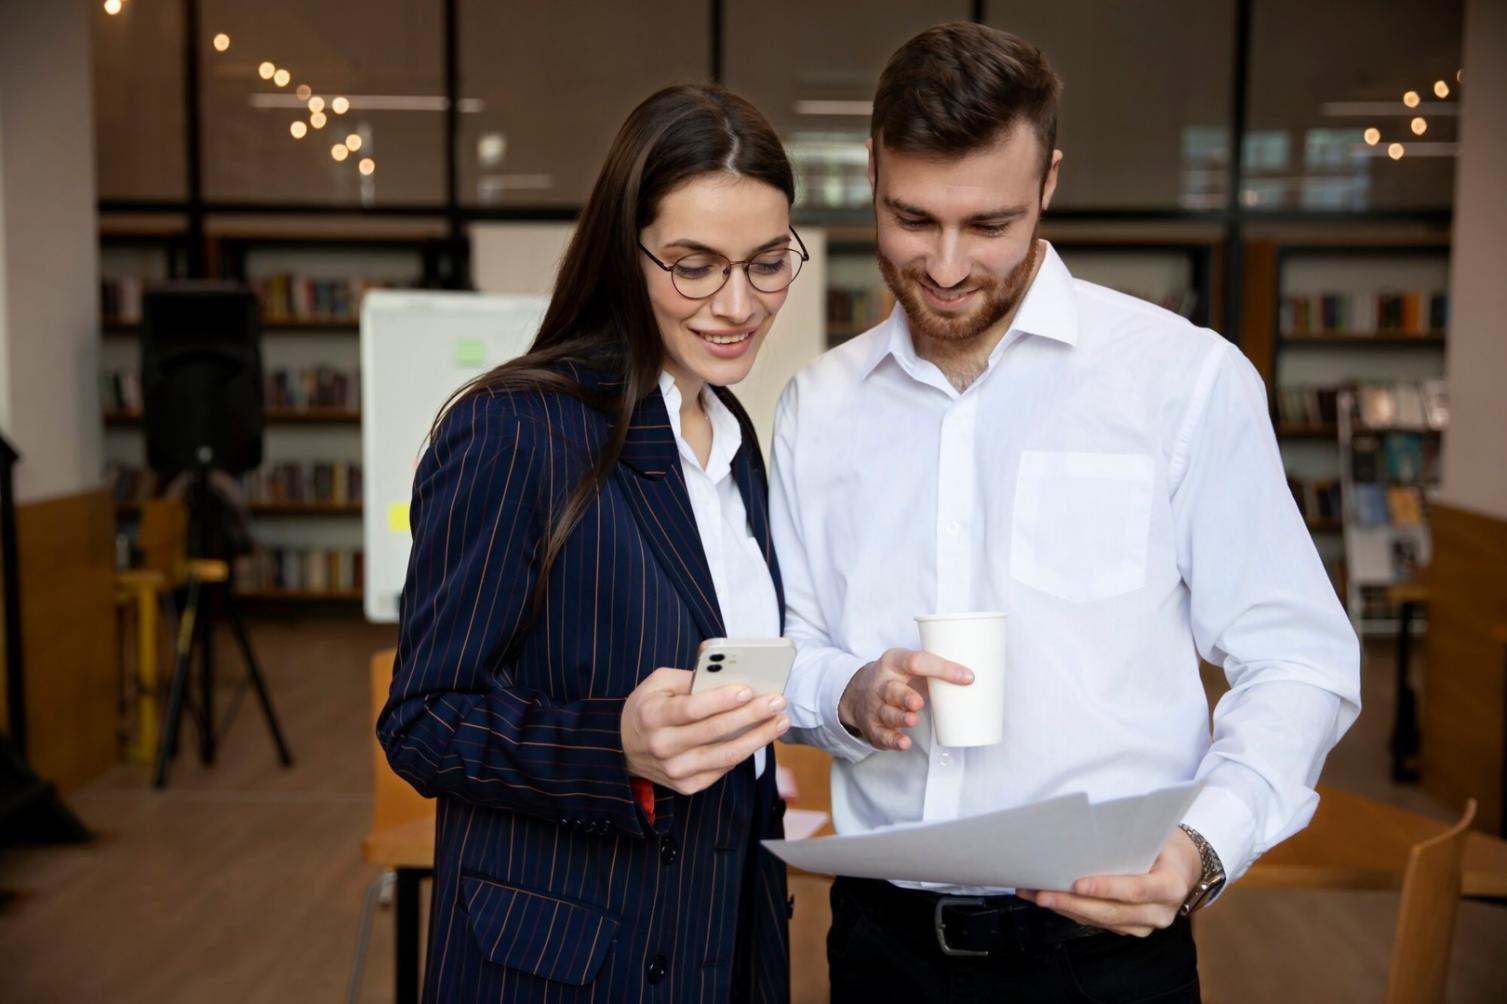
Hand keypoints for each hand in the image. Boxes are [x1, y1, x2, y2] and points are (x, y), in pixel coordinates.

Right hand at [621, 668, 789, 795]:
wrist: (623, 748)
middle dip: (751, 715)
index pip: (693, 708)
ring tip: (780, 721)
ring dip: (758, 737)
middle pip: (715, 731)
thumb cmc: (647, 708)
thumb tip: (729, 677)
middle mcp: (663, 746)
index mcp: (653, 716)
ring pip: (726, 755)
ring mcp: (675, 770)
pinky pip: (723, 769)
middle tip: (778, 702)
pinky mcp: (686, 785)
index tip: (749, 689)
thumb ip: (690, 678)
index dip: (722, 700)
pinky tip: (761, 737)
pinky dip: (744, 752)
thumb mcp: (658, 683)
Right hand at [836, 648, 973, 750]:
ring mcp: (874, 706)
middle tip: (919, 703)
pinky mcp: (873, 727)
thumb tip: (978, 679)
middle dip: (905, 697)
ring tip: (913, 720)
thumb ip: (936, 671)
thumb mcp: (908, 667)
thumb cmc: (896, 678)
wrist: (856, 692)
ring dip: (900, 718)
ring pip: (886, 713)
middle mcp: (881, 684)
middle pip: (891, 690)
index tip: (968, 677)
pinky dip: (894, 740)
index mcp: (893, 662)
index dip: (942, 668)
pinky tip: (904, 743)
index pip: (916, 661)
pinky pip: (882, 735)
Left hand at [1017, 828, 1202, 936]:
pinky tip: (1048, 899)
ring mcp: (1144, 924)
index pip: (1137, 890)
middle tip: (1042, 893)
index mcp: (1172, 886)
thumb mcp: (1156, 835)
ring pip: (1100, 920)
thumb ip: (1129, 838)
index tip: (1078, 883)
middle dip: (1073, 903)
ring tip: (1035, 895)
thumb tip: (1085, 831)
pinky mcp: (1128, 927)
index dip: (1107, 888)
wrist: (1183, 866)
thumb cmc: (1165, 844)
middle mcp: (1160, 912)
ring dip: (1065, 908)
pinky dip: (1070, 911)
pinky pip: (1097, 923)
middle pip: (1112, 911)